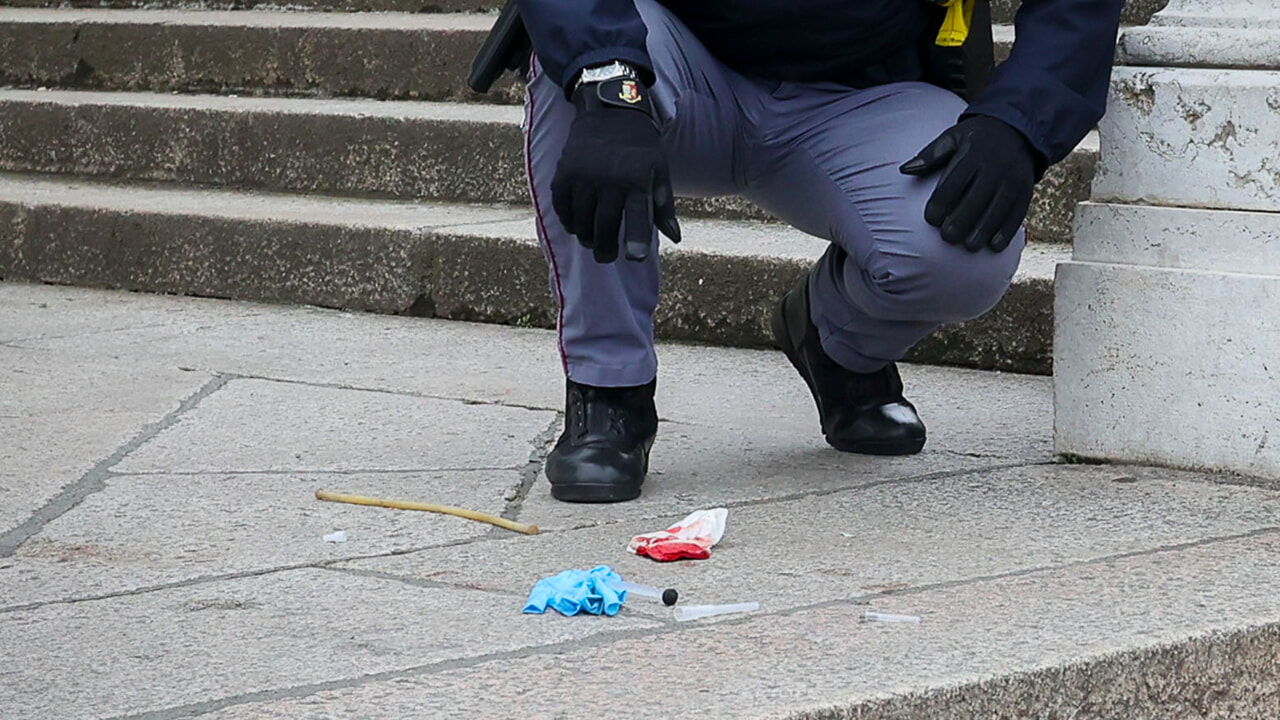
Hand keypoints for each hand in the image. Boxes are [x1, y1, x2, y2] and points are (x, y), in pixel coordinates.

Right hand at [551, 78, 680, 262]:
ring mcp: (583, 175)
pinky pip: (562, 207)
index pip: (638, 215)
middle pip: (604, 225)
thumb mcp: (659, 170)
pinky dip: (568, 221)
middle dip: (605, 248)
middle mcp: (609, 178)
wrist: (609, 110)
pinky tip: (576, 224)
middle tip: (606, 257)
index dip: (637, 239)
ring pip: (580, 220)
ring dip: (586, 237)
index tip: (636, 257)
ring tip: (592, 241)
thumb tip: (674, 238)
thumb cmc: (640, 146)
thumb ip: (664, 206)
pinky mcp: (564, 172)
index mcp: (637, 178)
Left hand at [900, 116, 1036, 252]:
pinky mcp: (1025, 190)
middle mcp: (995, 167)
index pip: (954, 182)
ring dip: (984, 230)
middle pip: (976, 198)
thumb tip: (904, 170)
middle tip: (948, 237)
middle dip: (961, 220)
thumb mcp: (953, 137)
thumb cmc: (976, 138)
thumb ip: (930, 155)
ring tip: (969, 246)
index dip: (941, 203)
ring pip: (997, 209)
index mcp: (973, 154)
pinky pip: (1017, 213)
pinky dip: (1007, 231)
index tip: (931, 220)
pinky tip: (994, 246)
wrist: (1017, 130)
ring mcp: (1012, 179)